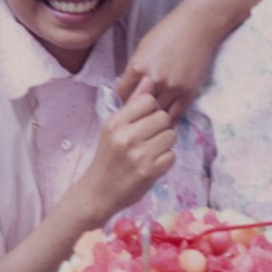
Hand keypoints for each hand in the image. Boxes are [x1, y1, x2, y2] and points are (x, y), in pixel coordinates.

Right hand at [80, 80, 174, 217]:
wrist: (99, 192)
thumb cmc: (108, 157)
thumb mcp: (113, 129)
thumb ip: (132, 105)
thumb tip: (149, 80)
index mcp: (115, 123)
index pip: (148, 101)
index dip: (151, 110)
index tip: (144, 122)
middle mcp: (127, 137)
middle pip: (163, 117)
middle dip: (160, 127)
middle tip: (149, 139)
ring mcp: (139, 155)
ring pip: (171, 135)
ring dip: (165, 144)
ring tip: (150, 151)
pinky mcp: (150, 172)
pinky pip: (172, 156)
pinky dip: (165, 161)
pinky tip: (152, 164)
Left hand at [117, 6, 214, 123]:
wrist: (196, 26)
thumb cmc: (167, 31)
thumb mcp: (142, 48)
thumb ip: (135, 70)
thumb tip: (129, 88)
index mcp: (137, 68)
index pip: (121, 95)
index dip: (122, 99)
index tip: (126, 100)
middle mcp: (153, 81)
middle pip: (137, 108)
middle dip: (136, 109)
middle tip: (137, 111)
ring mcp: (172, 89)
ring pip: (156, 114)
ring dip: (153, 115)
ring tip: (152, 116)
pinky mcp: (188, 93)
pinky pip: (175, 115)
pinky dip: (168, 118)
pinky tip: (165, 118)